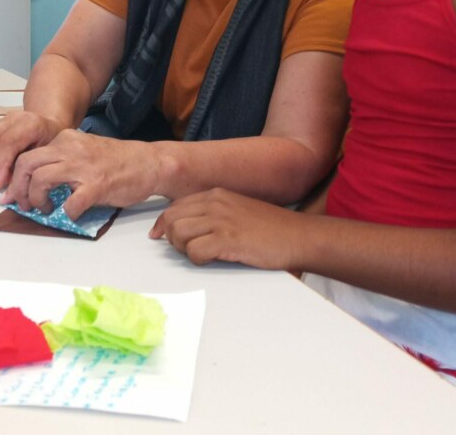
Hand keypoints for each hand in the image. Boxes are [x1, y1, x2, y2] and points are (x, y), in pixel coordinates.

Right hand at [0, 110, 63, 191]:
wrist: (52, 127)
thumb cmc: (53, 143)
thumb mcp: (47, 157)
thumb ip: (28, 172)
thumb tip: (8, 195)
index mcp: (32, 124)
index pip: (8, 143)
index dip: (0, 165)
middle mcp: (15, 118)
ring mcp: (4, 119)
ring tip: (0, 176)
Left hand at [0, 129, 161, 218]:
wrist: (149, 163)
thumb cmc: (118, 161)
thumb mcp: (85, 151)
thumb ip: (63, 160)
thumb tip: (36, 183)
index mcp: (66, 139)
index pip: (28, 154)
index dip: (14, 177)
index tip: (10, 193)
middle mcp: (71, 148)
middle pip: (26, 164)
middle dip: (17, 188)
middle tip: (22, 203)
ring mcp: (84, 166)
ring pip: (41, 179)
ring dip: (36, 200)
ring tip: (45, 208)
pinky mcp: (97, 185)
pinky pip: (71, 204)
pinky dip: (67, 213)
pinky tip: (72, 214)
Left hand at [150, 188, 302, 270]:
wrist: (297, 236)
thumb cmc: (269, 228)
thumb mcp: (237, 209)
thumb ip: (212, 212)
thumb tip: (184, 226)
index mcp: (216, 194)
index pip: (175, 206)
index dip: (163, 223)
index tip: (158, 235)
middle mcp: (215, 203)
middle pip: (171, 219)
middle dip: (171, 237)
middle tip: (184, 249)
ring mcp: (221, 220)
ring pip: (178, 234)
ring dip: (183, 249)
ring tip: (201, 253)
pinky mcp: (228, 239)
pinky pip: (194, 251)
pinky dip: (197, 259)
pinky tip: (212, 259)